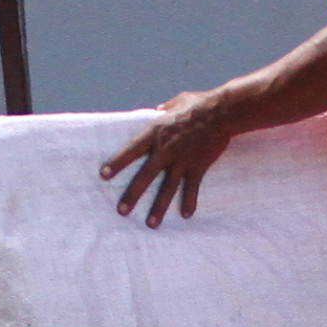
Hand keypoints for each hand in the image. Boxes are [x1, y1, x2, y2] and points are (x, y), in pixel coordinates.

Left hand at [101, 90, 239, 225]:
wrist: (222, 112)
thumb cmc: (199, 103)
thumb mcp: (176, 102)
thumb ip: (164, 109)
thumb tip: (157, 111)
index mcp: (156, 132)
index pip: (131, 150)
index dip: (117, 162)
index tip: (104, 175)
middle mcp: (166, 149)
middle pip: (145, 176)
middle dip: (132, 194)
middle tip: (122, 211)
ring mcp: (182, 160)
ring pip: (167, 188)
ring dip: (159, 207)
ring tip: (150, 224)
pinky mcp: (198, 166)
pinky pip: (192, 188)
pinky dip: (190, 201)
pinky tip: (186, 215)